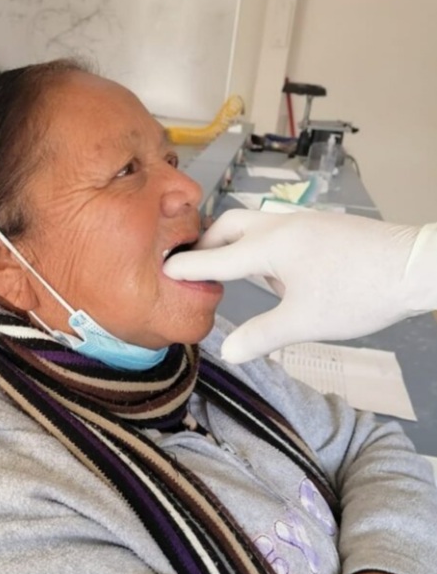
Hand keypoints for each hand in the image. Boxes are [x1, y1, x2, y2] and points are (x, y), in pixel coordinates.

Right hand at [162, 210, 436, 363]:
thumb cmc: (358, 293)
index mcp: (272, 245)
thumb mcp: (304, 322)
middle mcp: (283, 225)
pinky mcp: (321, 227)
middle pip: (230, 225)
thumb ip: (261, 336)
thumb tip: (227, 351)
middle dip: (207, 243)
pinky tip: (270, 271)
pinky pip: (276, 230)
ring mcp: (304, 222)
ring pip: (254, 224)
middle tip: (192, 266)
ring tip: (225, 269)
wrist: (415, 267)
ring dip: (233, 242)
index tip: (162, 269)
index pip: (217, 257)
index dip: (188, 267)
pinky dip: (258, 244)